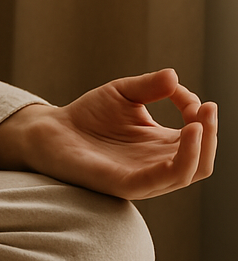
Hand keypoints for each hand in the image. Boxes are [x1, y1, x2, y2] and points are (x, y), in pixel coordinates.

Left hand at [0, 69, 216, 199]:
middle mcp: (157, 165)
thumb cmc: (87, 115)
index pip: (198, 137)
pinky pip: (163, 179)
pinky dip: (182, 159)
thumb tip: (176, 76)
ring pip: (189, 172)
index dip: (199, 114)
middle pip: (202, 160)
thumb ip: (150, 86)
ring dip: (202, 147)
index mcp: (161, 146)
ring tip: (199, 120)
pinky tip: (186, 133)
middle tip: (207, 108)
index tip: (182, 92)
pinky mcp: (126, 184)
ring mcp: (144, 177)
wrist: (50, 131)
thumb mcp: (124, 92)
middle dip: (211, 132)